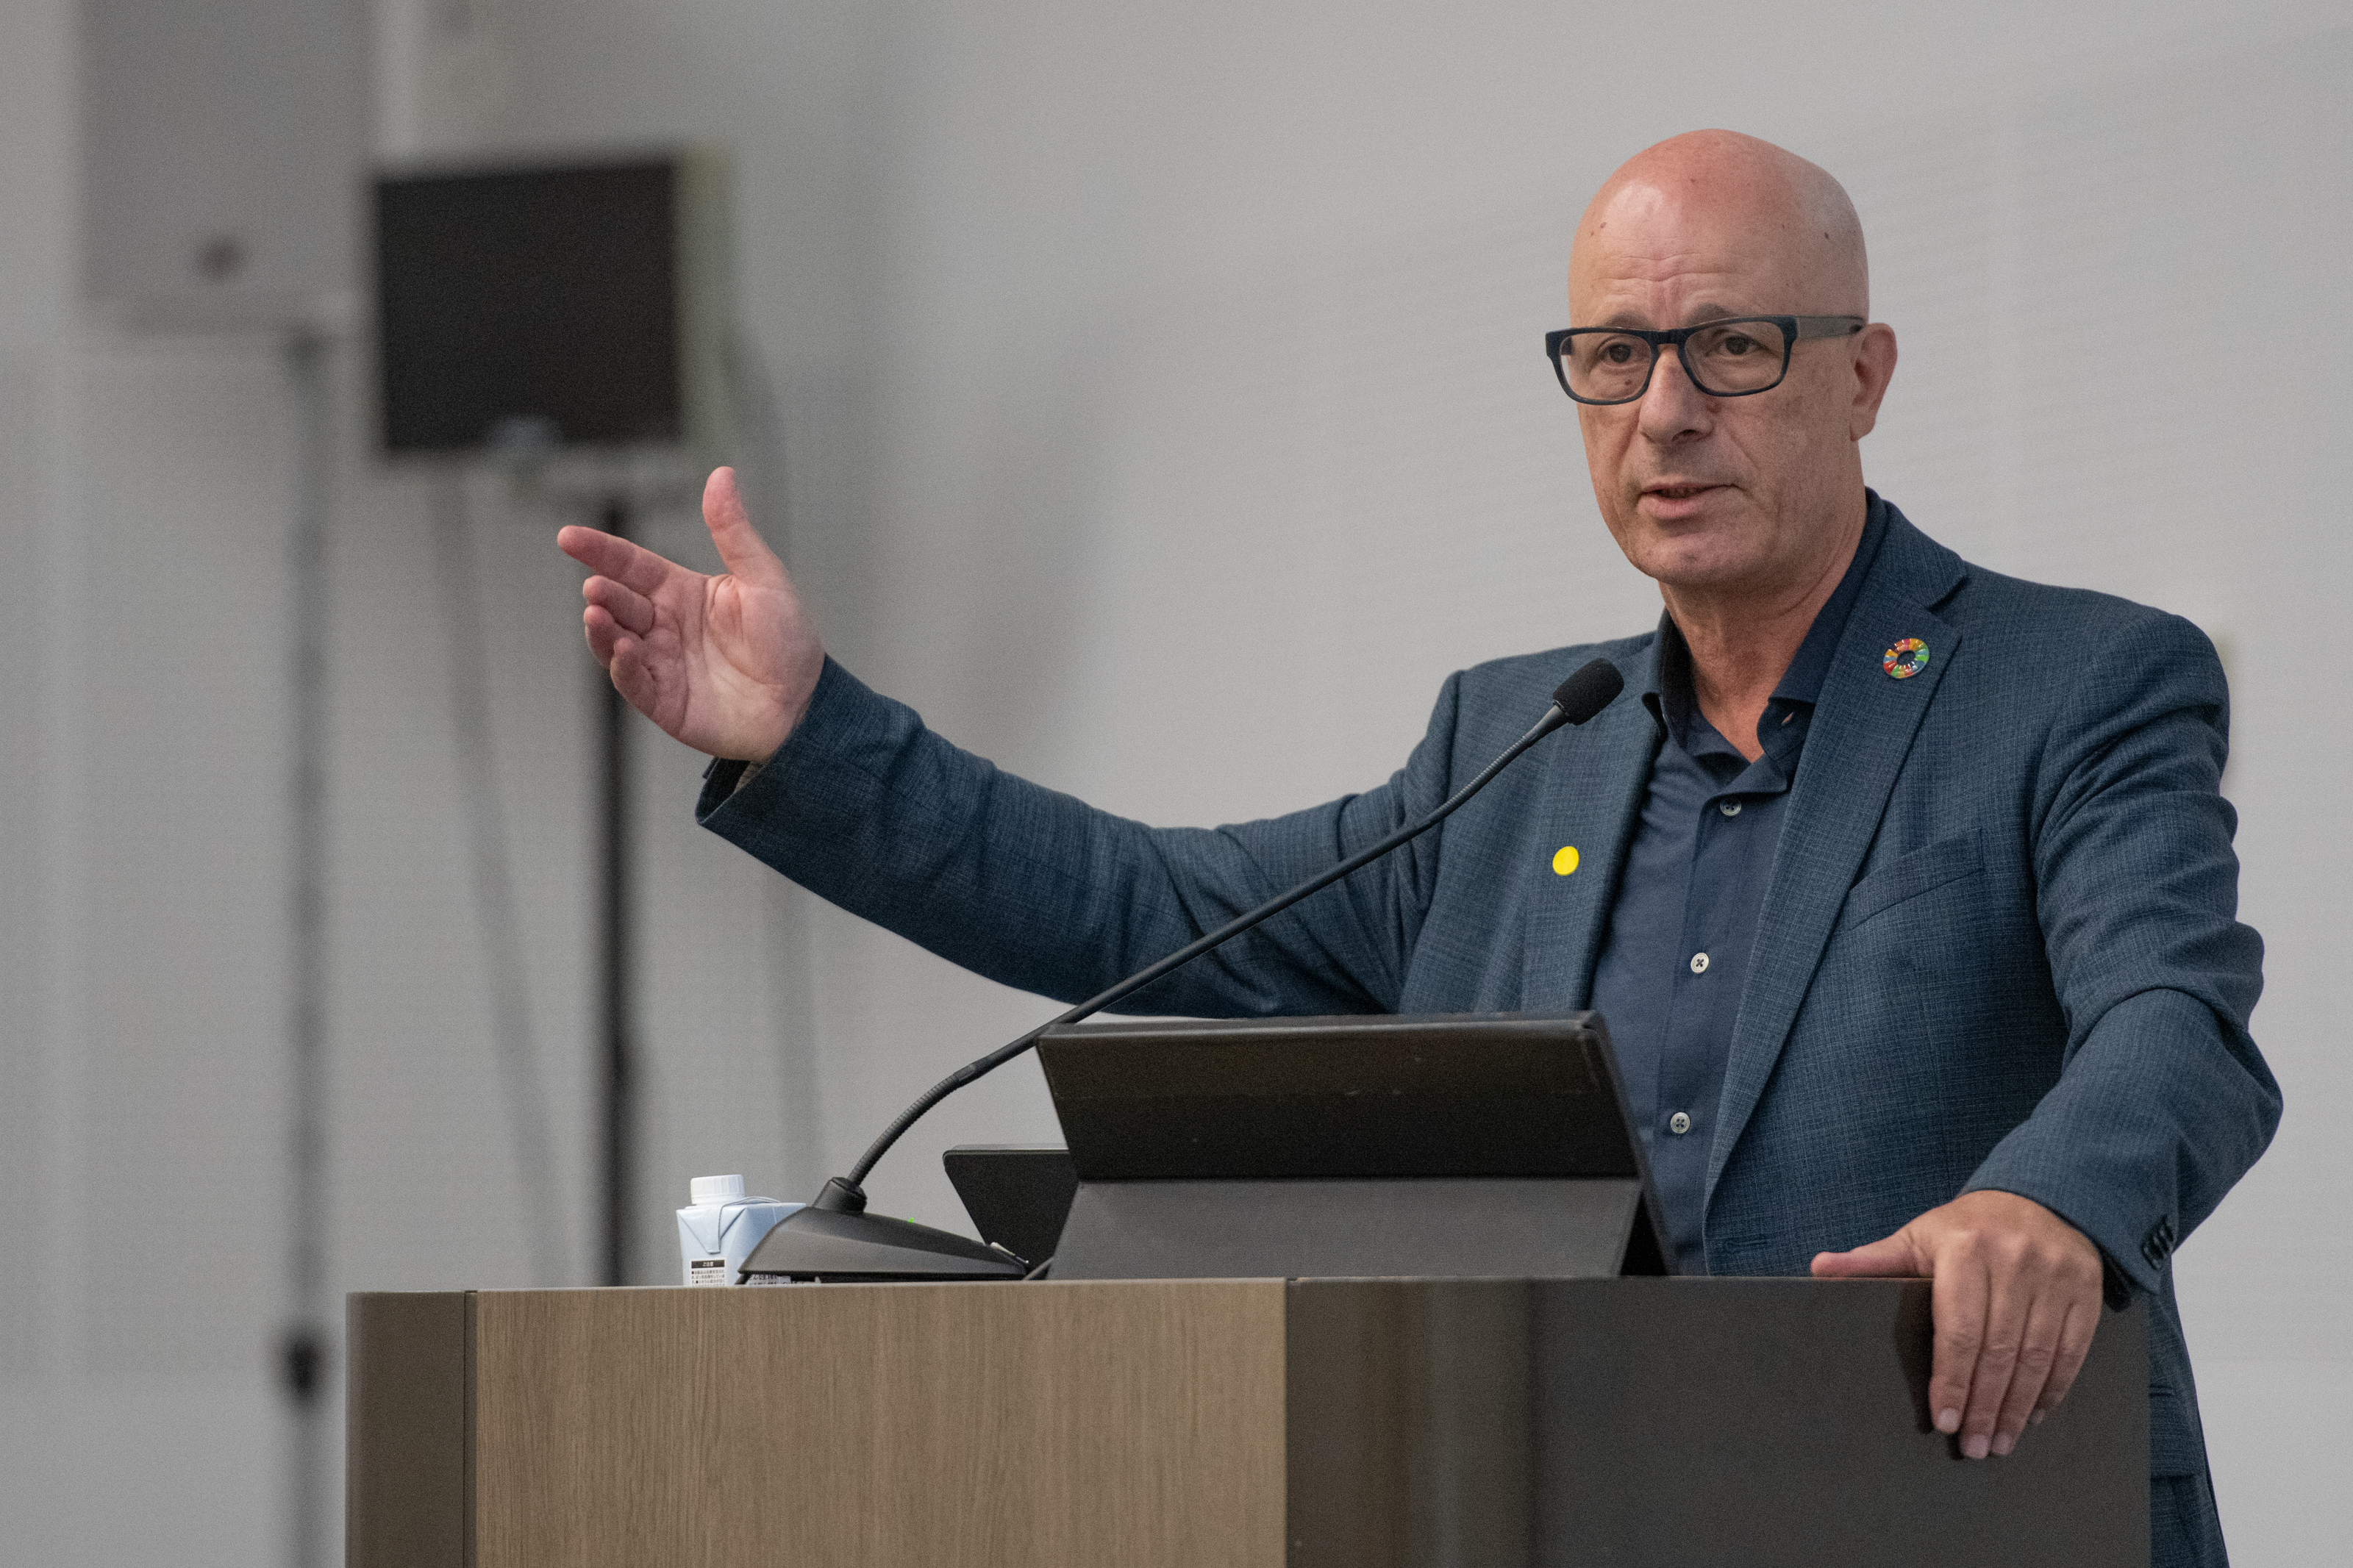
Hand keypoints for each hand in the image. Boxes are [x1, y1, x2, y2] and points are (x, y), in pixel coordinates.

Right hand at [558, 467, 822, 761]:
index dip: (600, 550)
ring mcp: (662, 664)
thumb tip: (721, 474)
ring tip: (597, 615)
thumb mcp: (763, 578)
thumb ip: (733, 531)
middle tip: (595, 588)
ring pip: (616, 642)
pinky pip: (633, 683)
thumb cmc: (789, 642)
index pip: (632, 565)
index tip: (568, 537)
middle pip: (620, 602)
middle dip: (603, 594)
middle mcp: (666, 627)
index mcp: (684, 592)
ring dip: (603, 629)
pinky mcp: (664, 702)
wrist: (806, 705)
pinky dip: (622, 667)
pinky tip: (624, 650)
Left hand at [1810, 1190, 2103, 1459]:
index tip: (1945, 1420)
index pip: (1959, 1328)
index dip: (1953, 1379)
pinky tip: (2033, 1415)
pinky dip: (2053, 1389)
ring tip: (2001, 1443)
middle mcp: (2015, 1261)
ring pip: (2038, 1357)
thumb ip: (1874, 1260)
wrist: (2041, 1198)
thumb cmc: (1968, 1230)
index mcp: (1966, 1250)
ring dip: (2018, 1407)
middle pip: (2000, 1350)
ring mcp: (2057, 1276)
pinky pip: (2071, 1351)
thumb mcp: (1919, 1237)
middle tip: (1974, 1446)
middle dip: (1986, 1405)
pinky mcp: (2088, 1290)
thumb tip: (1819, 1270)